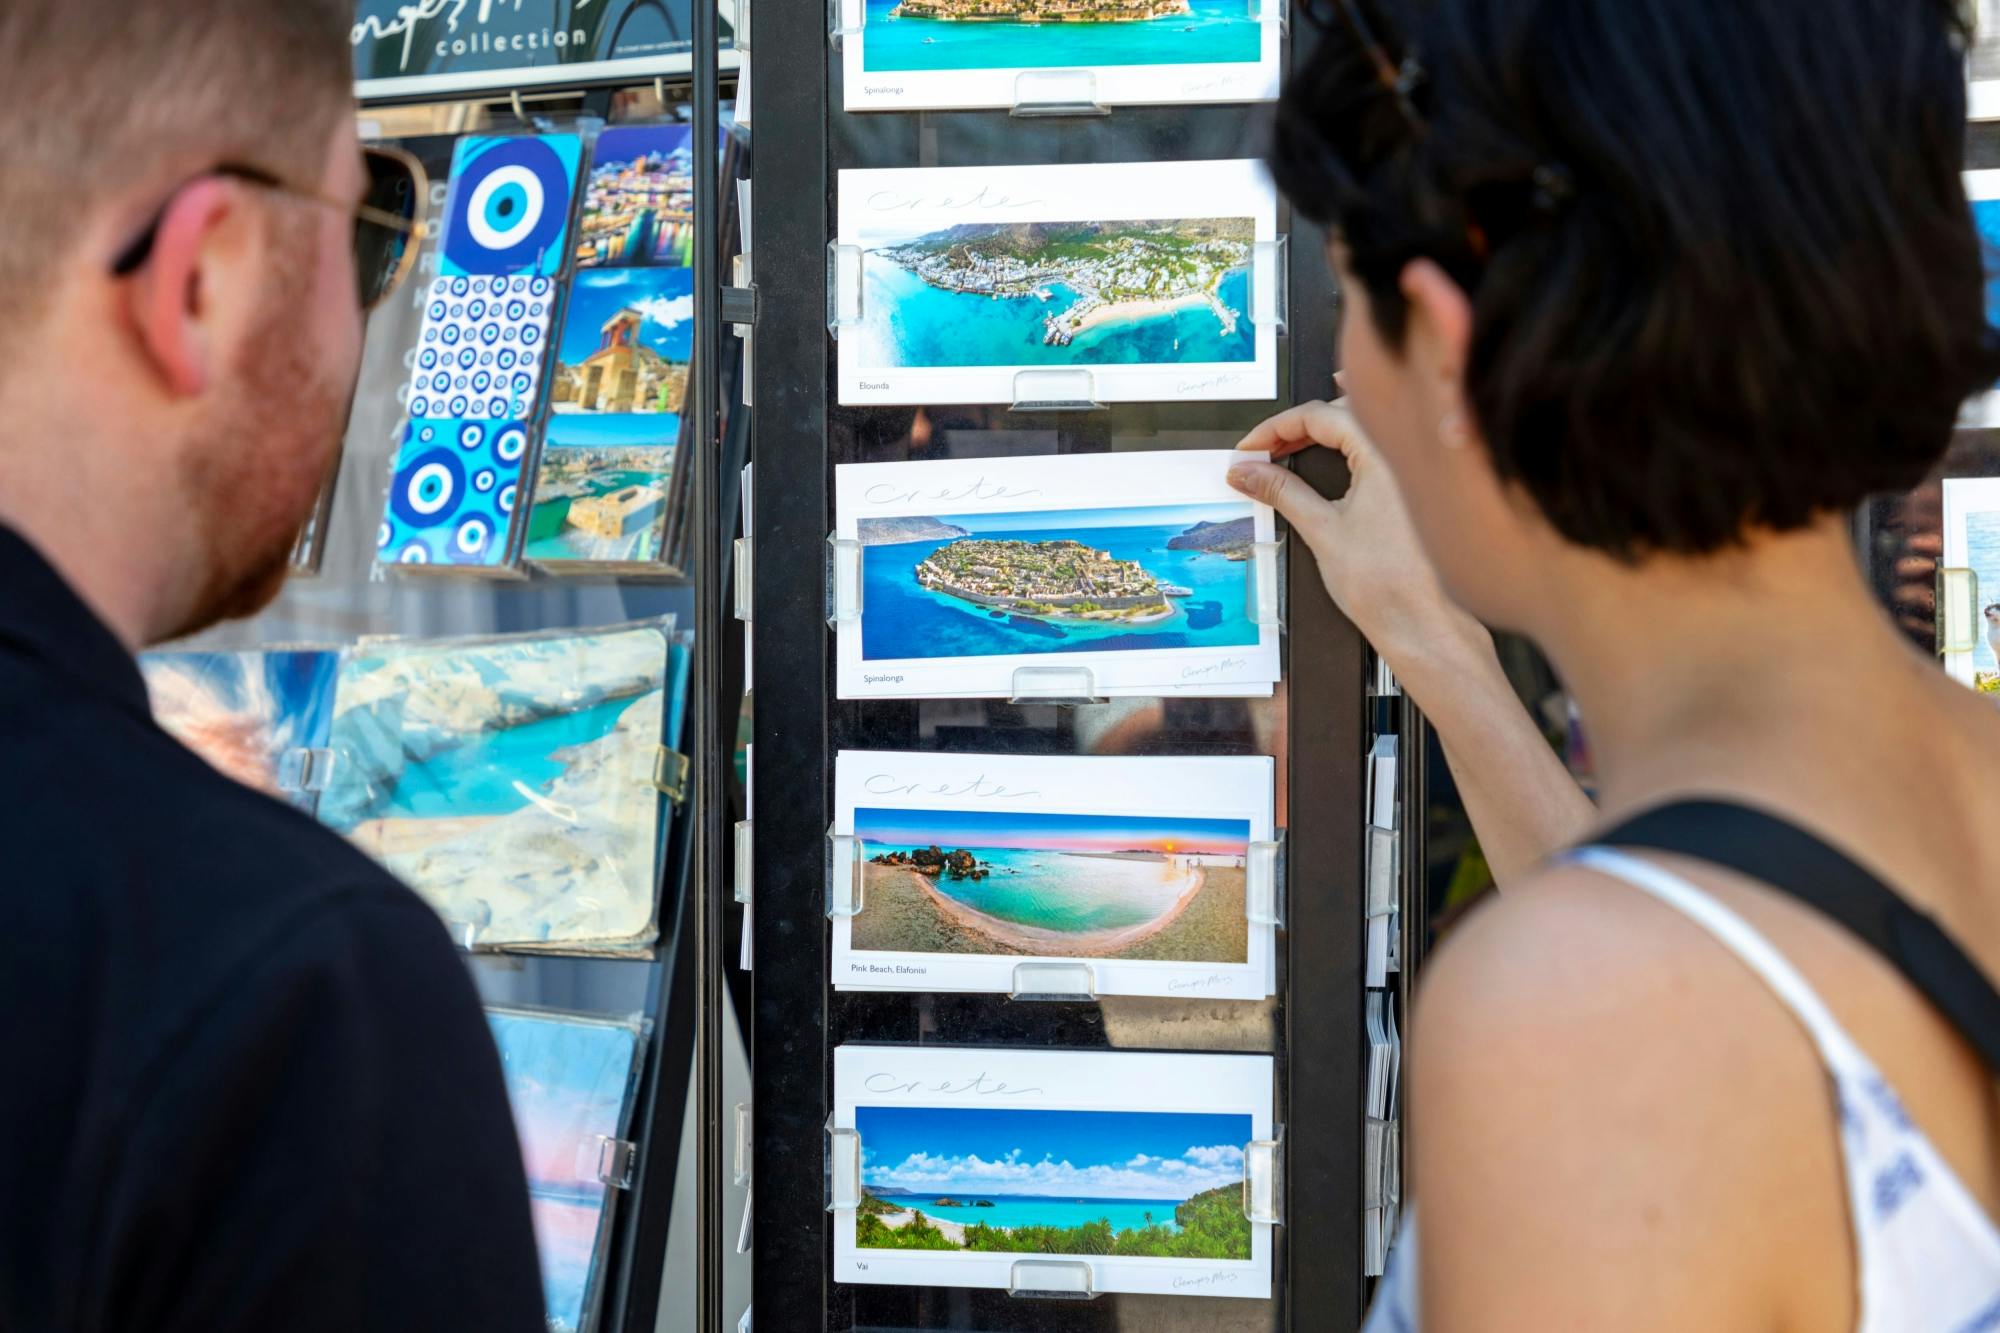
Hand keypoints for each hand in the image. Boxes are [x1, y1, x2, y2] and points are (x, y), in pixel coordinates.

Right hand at [1226, 398, 1487, 669]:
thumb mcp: (1322, 530)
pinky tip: (1340, 449)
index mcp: (1384, 453)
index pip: (1320, 416)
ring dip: (1326, 428)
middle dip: (1298, 425)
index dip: (1276, 428)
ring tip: (1293, 441)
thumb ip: (1281, 492)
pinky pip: (1382, 448)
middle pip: (1342, 412)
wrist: (1422, 623)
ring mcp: (1416, 470)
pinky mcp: (1417, 489)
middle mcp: (1406, 453)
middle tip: (1264, 449)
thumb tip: (1248, 471)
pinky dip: (1353, 445)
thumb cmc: (1389, 585)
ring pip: (1364, 426)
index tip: (1251, 447)